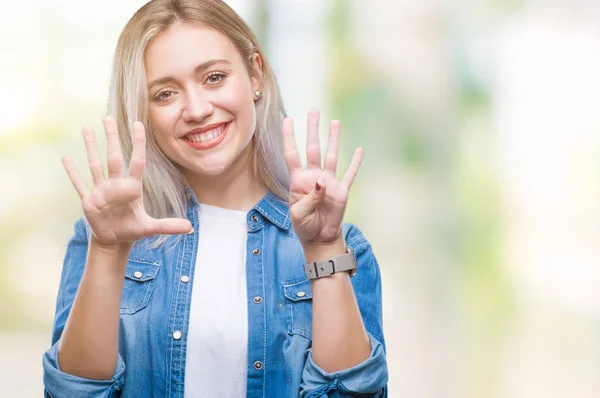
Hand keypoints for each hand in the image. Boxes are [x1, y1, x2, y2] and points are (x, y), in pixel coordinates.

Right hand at [62, 117, 191, 247]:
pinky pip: (79, 183)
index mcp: (132, 188)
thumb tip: (190, 228)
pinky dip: (72, 172)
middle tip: (108, 117)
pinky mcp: (88, 200)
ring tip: (87, 127)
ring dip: (90, 146)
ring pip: (95, 164)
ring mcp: (101, 190)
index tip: (138, 124)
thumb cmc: (133, 230)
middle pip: (113, 156)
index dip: (138, 143)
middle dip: (111, 137)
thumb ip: (168, 226)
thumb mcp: (150, 228)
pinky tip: (66, 157)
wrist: (115, 240)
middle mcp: (116, 185)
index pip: (136, 161)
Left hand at [282, 109, 362, 245]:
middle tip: (314, 111)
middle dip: (313, 129)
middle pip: (313, 148)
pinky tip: (359, 149)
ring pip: (331, 155)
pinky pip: (349, 174)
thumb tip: (322, 182)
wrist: (319, 238)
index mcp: (298, 181)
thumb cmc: (304, 226)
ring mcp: (329, 182)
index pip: (292, 154)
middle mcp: (314, 176)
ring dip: (333, 138)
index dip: (289, 137)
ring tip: (335, 121)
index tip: (287, 120)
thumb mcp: (299, 215)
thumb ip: (309, 199)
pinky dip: (355, 162)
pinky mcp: (342, 190)